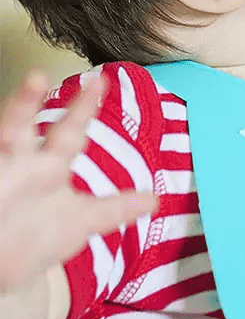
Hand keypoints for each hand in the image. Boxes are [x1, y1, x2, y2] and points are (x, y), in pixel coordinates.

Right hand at [0, 71, 157, 294]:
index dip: (84, 107)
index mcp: (50, 169)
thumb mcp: (78, 224)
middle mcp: (25, 164)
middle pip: (32, 127)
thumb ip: (114, 209)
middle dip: (43, 104)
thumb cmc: (34, 240)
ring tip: (32, 82)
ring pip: (8, 133)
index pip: (70, 132)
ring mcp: (3, 171)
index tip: (101, 80)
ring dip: (17, 110)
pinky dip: (2, 138)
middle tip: (62, 79)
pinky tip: (3, 151)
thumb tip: (156, 199)